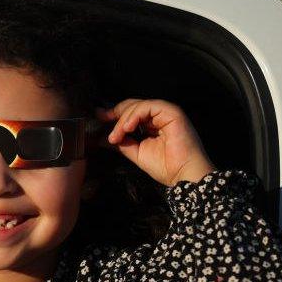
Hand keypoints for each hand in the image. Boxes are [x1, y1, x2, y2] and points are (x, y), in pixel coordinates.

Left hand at [99, 99, 215, 185]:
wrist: (183, 175)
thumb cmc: (165, 167)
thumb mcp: (137, 153)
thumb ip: (123, 143)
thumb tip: (104, 138)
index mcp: (152, 125)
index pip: (131, 113)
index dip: (115, 114)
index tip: (99, 119)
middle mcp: (159, 117)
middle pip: (133, 106)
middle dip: (116, 114)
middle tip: (105, 126)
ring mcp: (166, 113)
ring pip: (138, 106)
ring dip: (123, 120)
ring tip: (116, 136)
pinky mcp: (172, 112)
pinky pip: (148, 106)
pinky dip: (134, 115)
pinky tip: (127, 128)